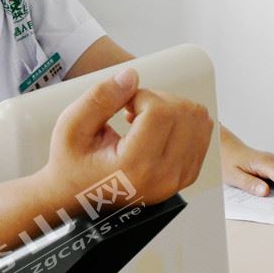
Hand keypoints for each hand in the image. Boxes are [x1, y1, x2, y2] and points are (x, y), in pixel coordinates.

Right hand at [38, 68, 213, 211]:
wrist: (75, 197)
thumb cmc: (70, 164)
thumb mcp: (70, 126)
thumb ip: (100, 98)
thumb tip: (131, 75)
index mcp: (134, 168)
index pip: (160, 113)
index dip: (141, 96)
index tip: (122, 104)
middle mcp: (163, 177)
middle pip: (185, 114)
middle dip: (158, 100)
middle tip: (131, 109)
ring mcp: (177, 180)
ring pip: (200, 122)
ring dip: (173, 109)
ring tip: (144, 118)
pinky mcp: (184, 177)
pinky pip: (203, 135)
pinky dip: (183, 122)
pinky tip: (157, 127)